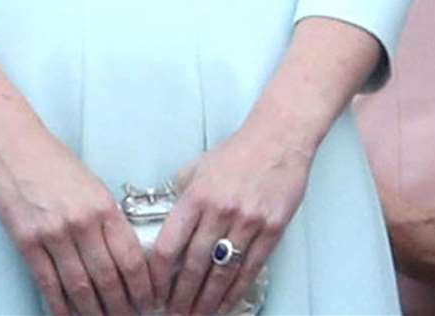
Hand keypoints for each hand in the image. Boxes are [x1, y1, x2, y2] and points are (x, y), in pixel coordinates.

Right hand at [0, 120, 152, 315]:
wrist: (15, 146)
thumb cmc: (53, 161)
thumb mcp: (92, 184)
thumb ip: (107, 217)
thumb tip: (123, 253)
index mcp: (103, 205)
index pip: (132, 257)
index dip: (143, 286)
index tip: (148, 300)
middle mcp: (82, 222)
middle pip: (109, 278)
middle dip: (122, 306)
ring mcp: (54, 234)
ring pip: (80, 287)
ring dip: (93, 312)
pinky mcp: (28, 242)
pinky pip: (48, 284)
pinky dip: (60, 307)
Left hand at [148, 125, 311, 313]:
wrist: (279, 136)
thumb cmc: (240, 150)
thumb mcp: (200, 165)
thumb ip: (182, 193)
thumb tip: (168, 220)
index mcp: (197, 195)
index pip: (169, 245)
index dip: (158, 276)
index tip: (154, 290)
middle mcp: (219, 211)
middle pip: (193, 266)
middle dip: (181, 297)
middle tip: (174, 313)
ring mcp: (247, 221)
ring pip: (221, 273)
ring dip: (206, 301)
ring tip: (196, 315)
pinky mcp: (271, 229)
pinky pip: (250, 269)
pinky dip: (235, 292)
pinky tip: (225, 304)